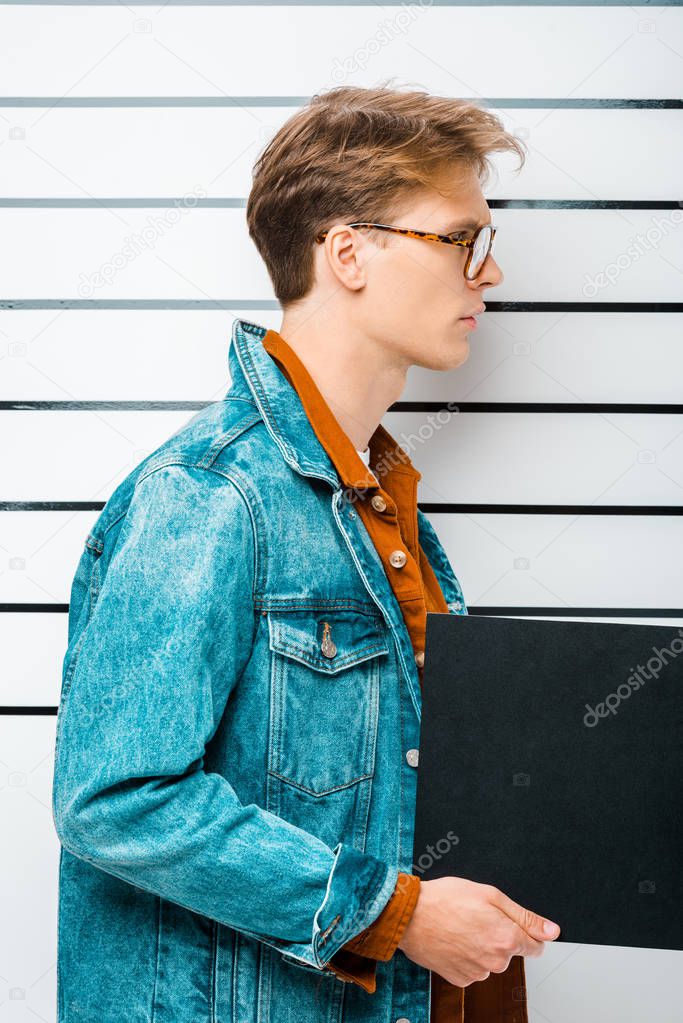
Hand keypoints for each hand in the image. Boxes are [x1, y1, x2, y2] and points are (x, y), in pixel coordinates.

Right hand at [397, 876, 559, 986]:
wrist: (410, 915)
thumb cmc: (446, 899)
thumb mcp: (490, 895)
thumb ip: (525, 916)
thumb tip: (552, 931)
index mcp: (507, 939)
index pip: (536, 946)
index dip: (525, 931)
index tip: (510, 922)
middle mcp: (496, 962)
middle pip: (510, 952)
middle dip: (499, 936)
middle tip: (476, 916)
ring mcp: (477, 973)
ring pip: (490, 961)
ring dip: (481, 946)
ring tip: (461, 926)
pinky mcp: (460, 980)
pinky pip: (473, 968)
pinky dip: (466, 956)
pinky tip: (453, 939)